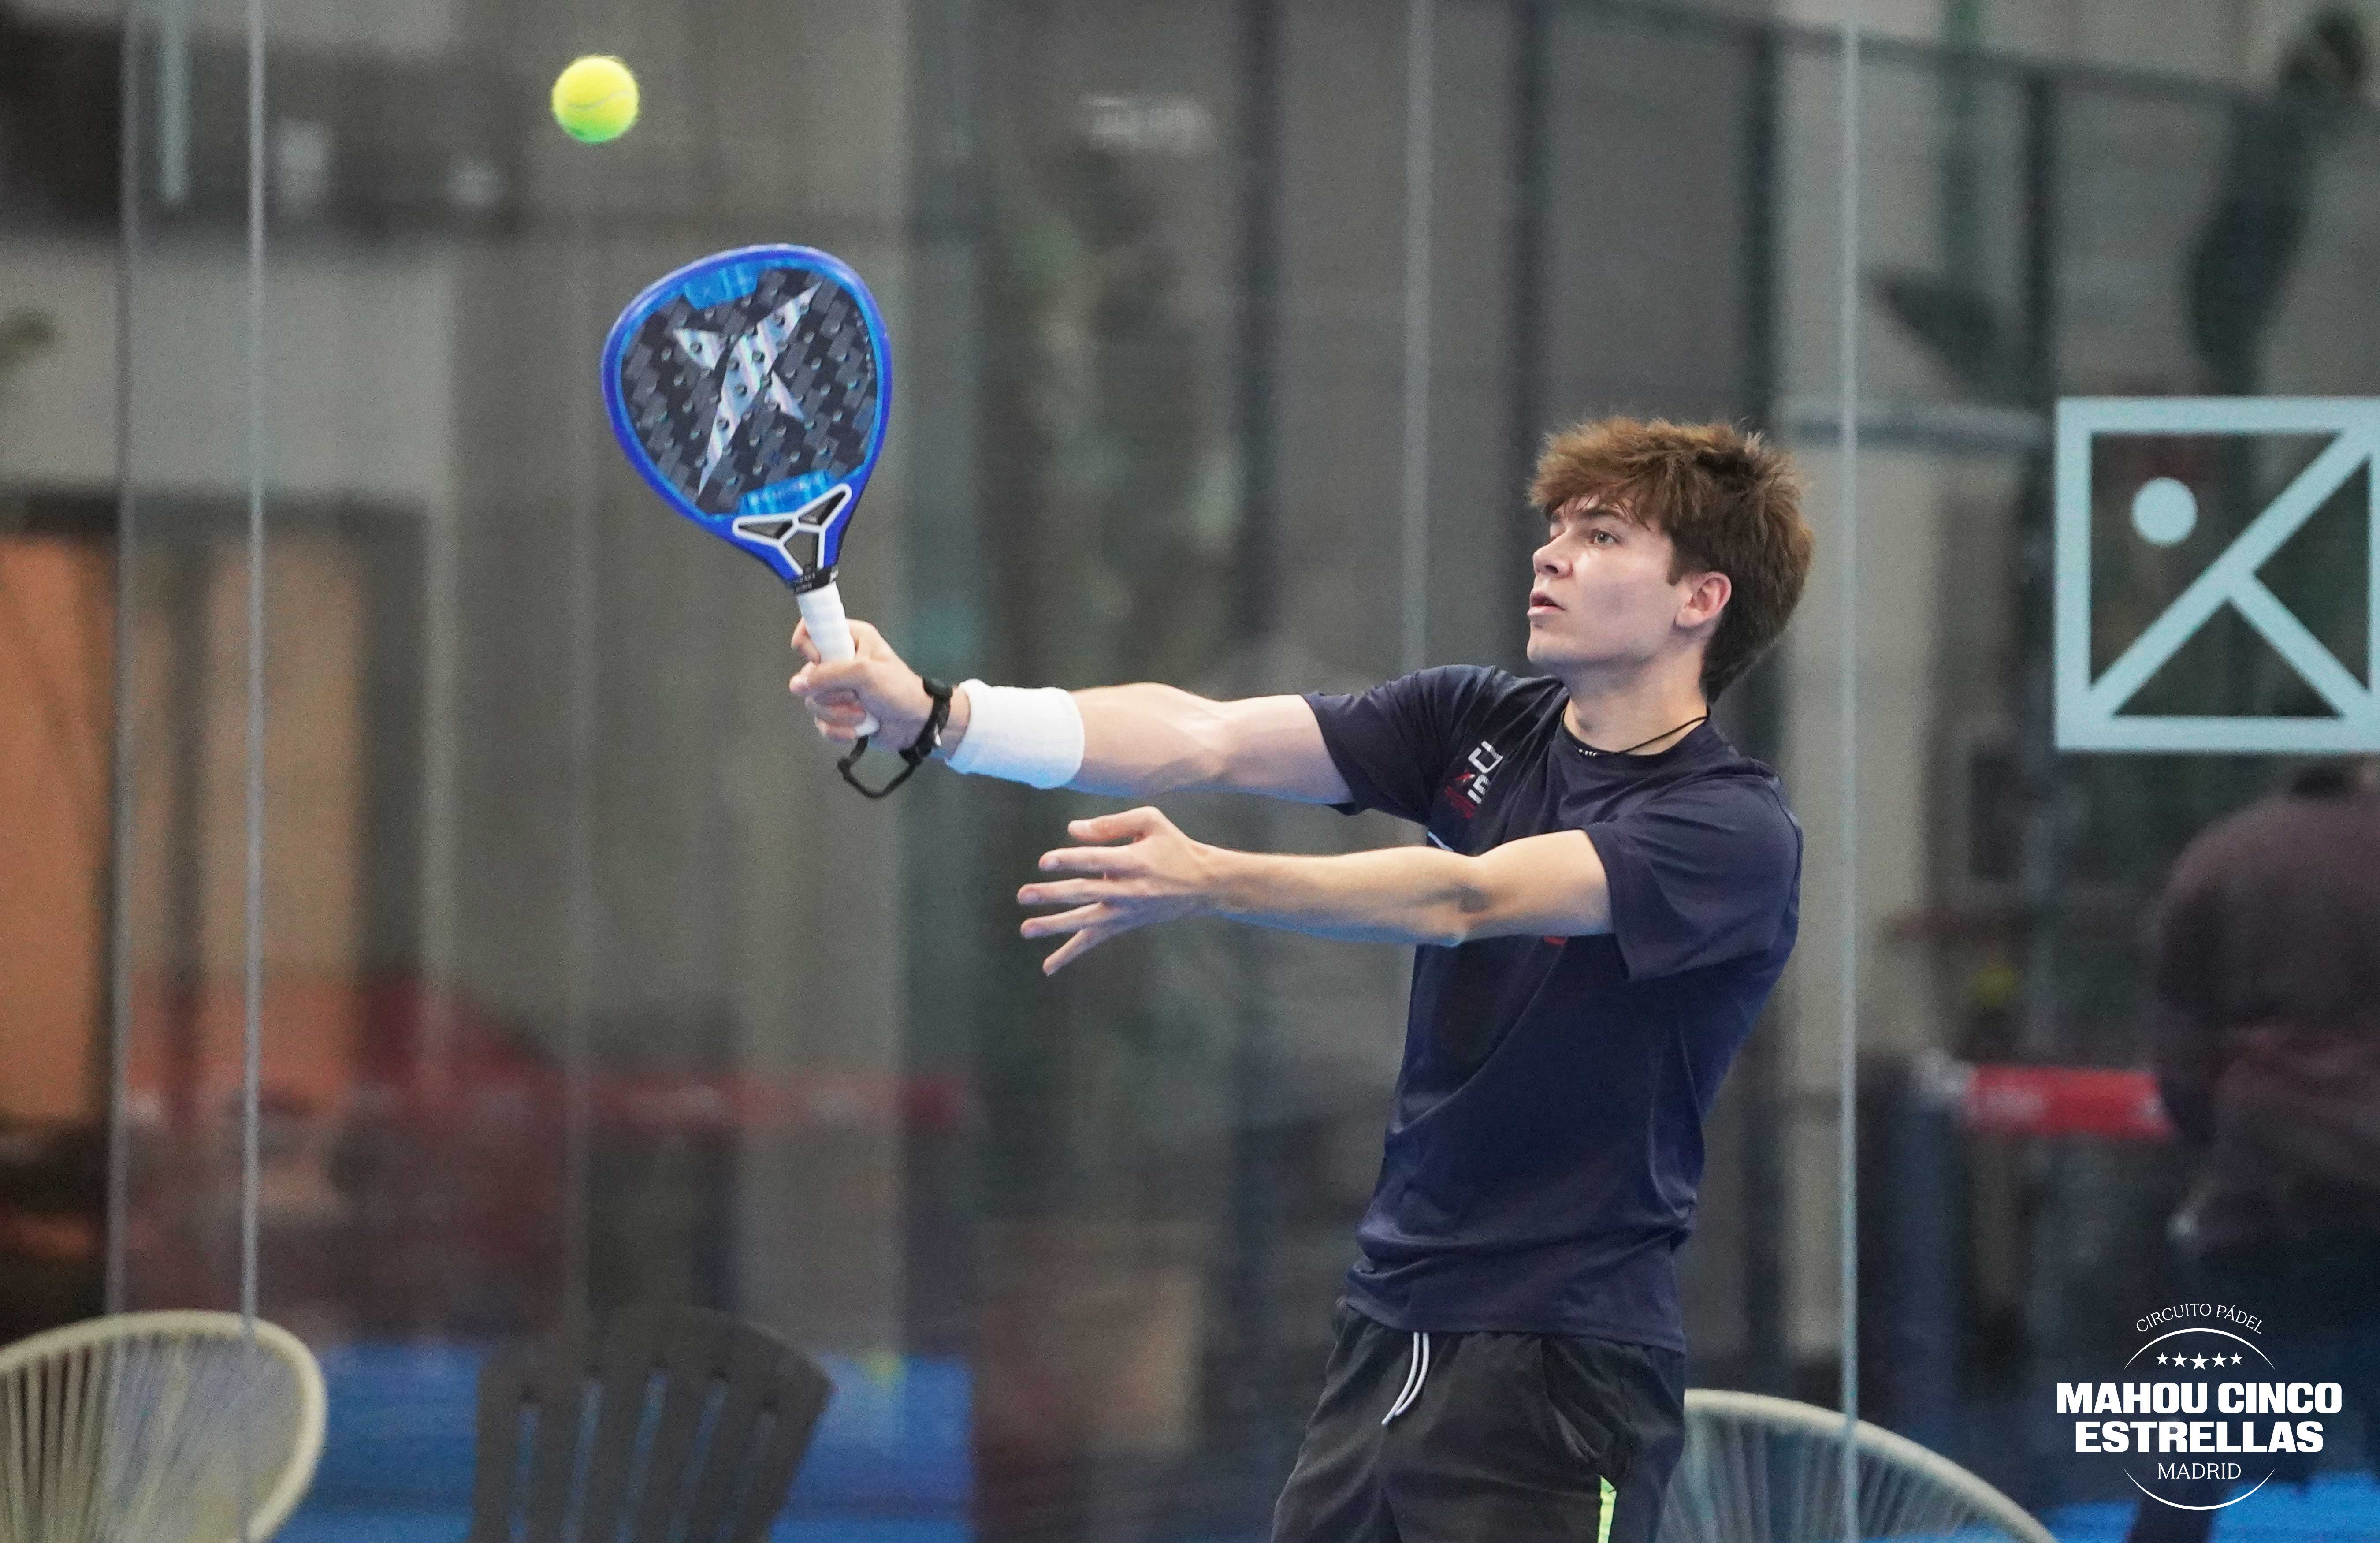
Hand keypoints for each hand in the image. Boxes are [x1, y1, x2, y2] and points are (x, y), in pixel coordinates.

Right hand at [789, 618, 933, 745]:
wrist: (917, 723)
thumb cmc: (899, 689)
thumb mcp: (866, 673)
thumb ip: (829, 674)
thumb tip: (797, 685)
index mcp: (849, 638)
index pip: (811, 629)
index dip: (809, 646)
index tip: (820, 660)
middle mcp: (839, 661)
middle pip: (808, 675)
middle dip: (831, 692)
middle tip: (856, 693)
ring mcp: (837, 689)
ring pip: (813, 702)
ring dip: (839, 714)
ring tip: (863, 712)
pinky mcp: (838, 713)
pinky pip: (821, 723)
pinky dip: (839, 730)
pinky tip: (858, 729)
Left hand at [1017, 807, 1221, 974]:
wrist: (1202, 884)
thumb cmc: (1174, 846)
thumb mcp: (1151, 821)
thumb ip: (1112, 824)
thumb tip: (1072, 829)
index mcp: (1135, 861)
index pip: (1096, 861)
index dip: (1070, 860)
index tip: (1045, 861)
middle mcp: (1129, 889)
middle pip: (1085, 893)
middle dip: (1053, 894)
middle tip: (1024, 895)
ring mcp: (1125, 911)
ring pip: (1086, 921)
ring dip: (1054, 925)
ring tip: (1025, 928)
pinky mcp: (1123, 924)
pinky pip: (1093, 940)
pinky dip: (1069, 953)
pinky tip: (1047, 967)